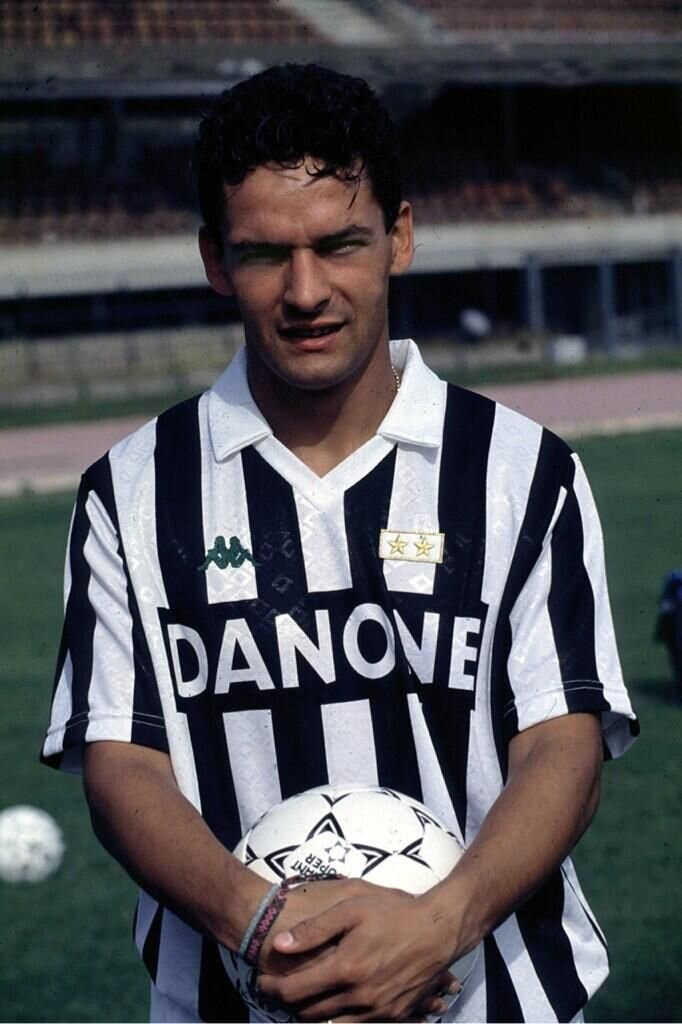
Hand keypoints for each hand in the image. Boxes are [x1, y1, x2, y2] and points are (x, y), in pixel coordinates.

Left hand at [257, 884, 458, 1021]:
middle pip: (310, 1013)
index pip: (296, 991)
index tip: (260, 980)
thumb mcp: (351, 909)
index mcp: (346, 969)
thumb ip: (313, 929)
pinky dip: (339, 1020)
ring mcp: (377, 1010)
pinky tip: (333, 1007)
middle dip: (288, 1004)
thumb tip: (279, 944)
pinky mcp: (393, 1016)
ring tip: (301, 1000)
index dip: (272, 988)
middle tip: (276, 991)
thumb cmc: (393, 914)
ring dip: (312, 1016)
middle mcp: (359, 997)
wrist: (437, 931)